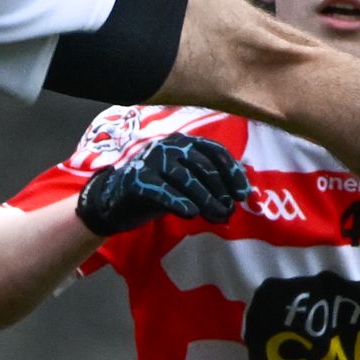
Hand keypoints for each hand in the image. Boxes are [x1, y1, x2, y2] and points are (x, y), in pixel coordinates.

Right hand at [77, 131, 248, 236]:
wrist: (117, 201)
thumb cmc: (159, 189)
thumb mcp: (186, 181)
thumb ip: (210, 182)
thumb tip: (242, 195)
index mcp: (183, 141)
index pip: (214, 151)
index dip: (231, 172)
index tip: (242, 194)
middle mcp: (168, 146)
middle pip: (202, 167)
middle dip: (220, 191)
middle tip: (229, 211)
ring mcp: (151, 161)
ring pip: (186, 180)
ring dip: (206, 201)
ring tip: (218, 217)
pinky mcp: (138, 180)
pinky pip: (164, 191)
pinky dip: (180, 203)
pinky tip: (191, 215)